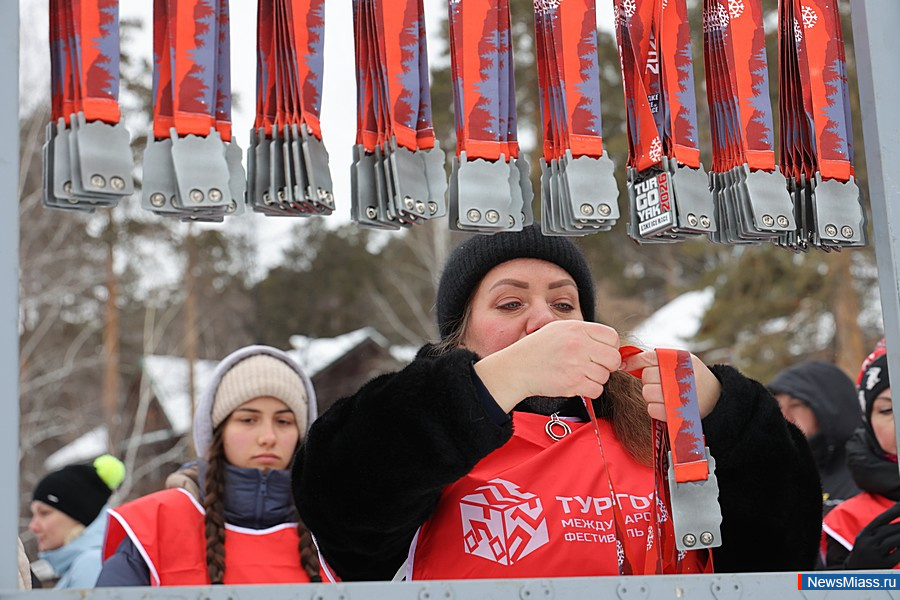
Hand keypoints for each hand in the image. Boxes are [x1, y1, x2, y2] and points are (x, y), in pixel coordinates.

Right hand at [473, 321, 621, 411]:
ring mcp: (576, 364)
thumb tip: (610, 345)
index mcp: (577, 328)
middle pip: (614, 358)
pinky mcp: (573, 383)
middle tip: (594, 366)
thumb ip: (584, 333)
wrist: (517, 368)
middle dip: (607, 365)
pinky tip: (577, 383)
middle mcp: (579, 344)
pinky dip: (590, 390)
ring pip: (605, 376)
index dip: (610, 347)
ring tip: (579, 374)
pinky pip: (597, 390)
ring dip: (596, 378)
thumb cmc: (538, 349)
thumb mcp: (559, 329)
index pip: (612, 337)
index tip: (601, 353)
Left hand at [620, 350, 721, 420]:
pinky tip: (666, 404)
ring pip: (647, 392)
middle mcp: (677, 375)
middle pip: (646, 376)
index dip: (632, 361)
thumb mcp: (680, 360)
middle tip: (660, 381)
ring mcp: (676, 394)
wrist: (717, 397)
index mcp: (677, 359)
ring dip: (651, 394)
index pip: (647, 357)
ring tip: (665, 392)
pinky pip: (652, 409)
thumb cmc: (692, 376)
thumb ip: (656, 358)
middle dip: (648, 379)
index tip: (624, 365)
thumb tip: (625, 361)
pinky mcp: (674, 412)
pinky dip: (655, 407)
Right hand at [845, 503, 899, 569]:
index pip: (881, 519)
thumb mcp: (866, 539)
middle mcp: (867, 542)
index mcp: (864, 534)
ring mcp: (874, 554)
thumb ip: (878, 529)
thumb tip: (894, 514)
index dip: (894, 511)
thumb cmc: (866, 553)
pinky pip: (897, 555)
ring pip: (893, 541)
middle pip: (889, 530)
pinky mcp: (882, 565)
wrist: (856, 573)